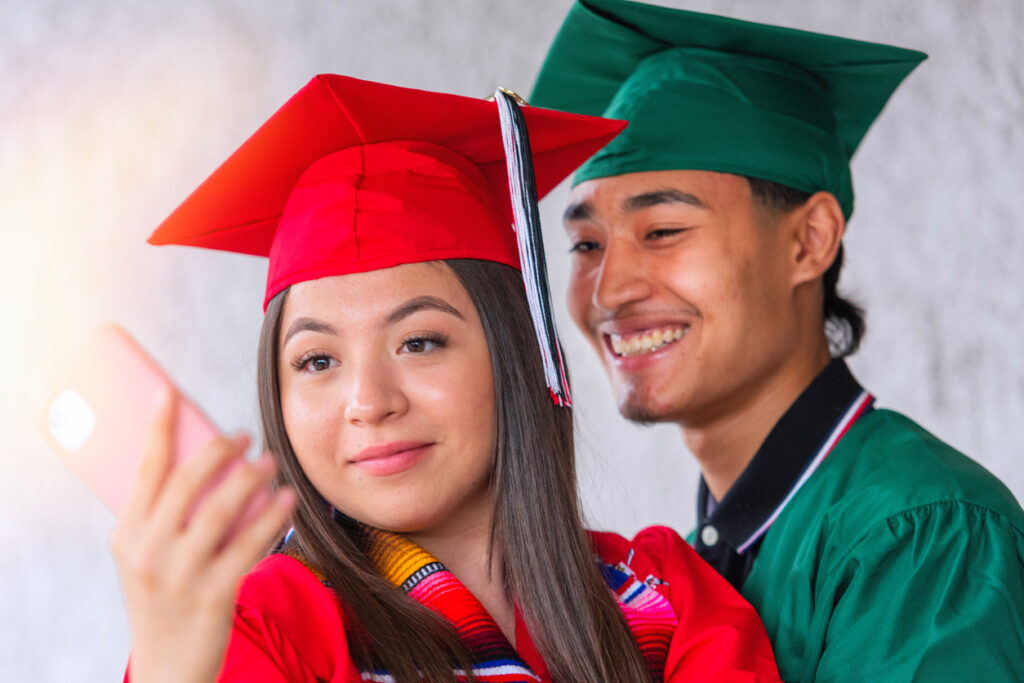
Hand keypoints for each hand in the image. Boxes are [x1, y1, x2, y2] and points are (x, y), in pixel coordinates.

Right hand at [110, 388, 295, 682]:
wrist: (169, 666)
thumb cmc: (163, 596)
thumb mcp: (148, 555)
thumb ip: (166, 513)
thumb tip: (207, 458)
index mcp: (127, 534)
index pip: (144, 469)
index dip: (158, 426)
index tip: (170, 391)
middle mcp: (147, 552)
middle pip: (186, 483)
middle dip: (218, 449)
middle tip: (244, 433)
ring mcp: (179, 575)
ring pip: (221, 511)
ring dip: (251, 478)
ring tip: (270, 461)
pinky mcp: (212, 596)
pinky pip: (248, 546)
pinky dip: (271, 518)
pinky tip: (286, 499)